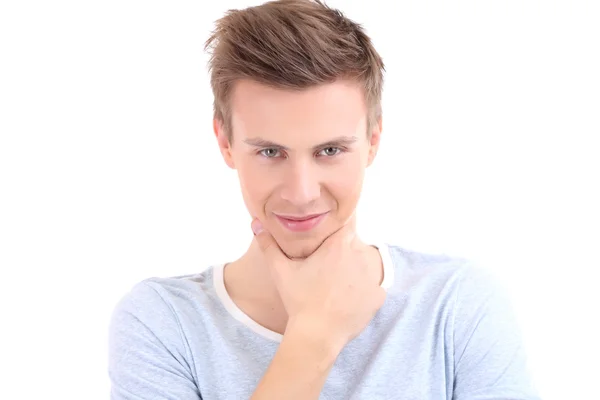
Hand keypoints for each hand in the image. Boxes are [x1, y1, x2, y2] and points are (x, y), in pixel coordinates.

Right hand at [251, 216, 386, 350]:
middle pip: (357, 246)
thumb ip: (268, 244)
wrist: (317, 334)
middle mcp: (360, 256)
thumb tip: (255, 223)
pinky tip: (350, 298)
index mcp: (338, 245)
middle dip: (346, 253)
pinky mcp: (378, 295)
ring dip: (358, 269)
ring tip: (340, 284)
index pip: (345, 228)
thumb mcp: (280, 270)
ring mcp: (372, 276)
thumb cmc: (299, 300)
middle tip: (330, 269)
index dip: (337, 234)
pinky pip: (375, 287)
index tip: (329, 244)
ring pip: (368, 264)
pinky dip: (366, 291)